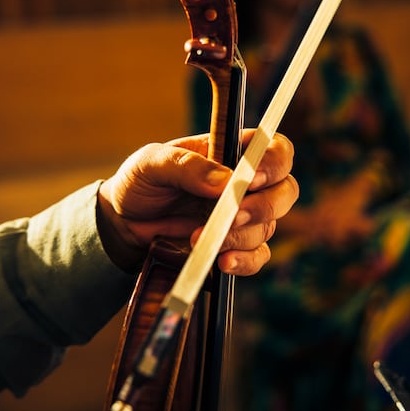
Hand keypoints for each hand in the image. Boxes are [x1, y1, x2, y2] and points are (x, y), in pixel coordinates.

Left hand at [97, 130, 297, 275]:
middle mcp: (246, 184)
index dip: (273, 162)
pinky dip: (244, 261)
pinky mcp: (234, 246)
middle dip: (264, 205)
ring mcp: (243, 217)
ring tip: (198, 236)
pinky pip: (257, 257)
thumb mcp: (152, 163)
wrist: (123, 223)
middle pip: (286, 190)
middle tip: (232, 215)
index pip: (273, 149)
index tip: (251, 179)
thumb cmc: (141, 182)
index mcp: (232, 152)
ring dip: (240, 235)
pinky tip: (221, 261)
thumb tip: (226, 181)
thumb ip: (186, 165)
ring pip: (269, 226)